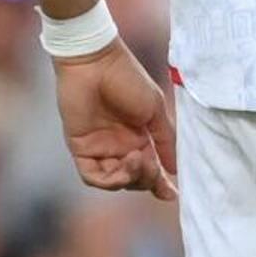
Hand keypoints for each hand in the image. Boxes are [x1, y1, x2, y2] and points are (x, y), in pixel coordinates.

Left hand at [55, 41, 177, 199]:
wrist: (95, 61)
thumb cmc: (127, 78)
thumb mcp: (154, 110)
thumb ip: (165, 140)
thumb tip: (175, 169)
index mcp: (138, 138)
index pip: (150, 169)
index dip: (160, 184)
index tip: (172, 194)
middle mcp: (119, 147)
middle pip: (134, 179)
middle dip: (146, 179)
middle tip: (152, 164)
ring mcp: (99, 148)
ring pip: (115, 181)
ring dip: (129, 178)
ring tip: (137, 159)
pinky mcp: (80, 148)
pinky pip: (92, 176)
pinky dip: (108, 180)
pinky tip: (122, 166)